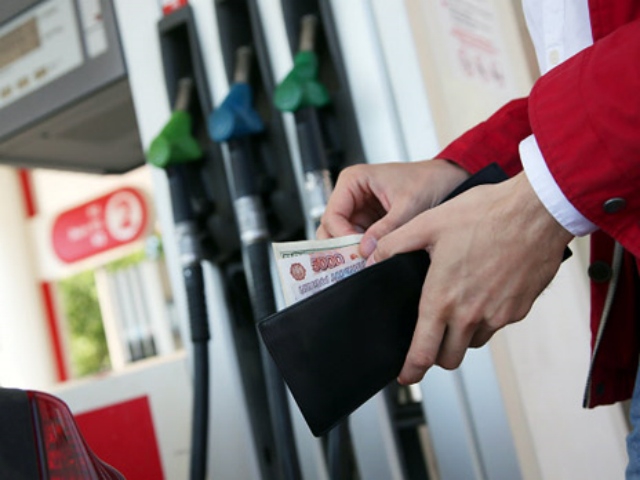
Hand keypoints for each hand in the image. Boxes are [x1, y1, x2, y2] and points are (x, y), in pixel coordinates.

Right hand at [317, 159, 469, 256]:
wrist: (450, 182)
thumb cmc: (429, 181)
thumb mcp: (408, 206)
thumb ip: (386, 229)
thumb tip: (366, 250)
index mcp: (353, 180)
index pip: (332, 214)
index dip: (341, 236)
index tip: (357, 251)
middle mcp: (351, 195)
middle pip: (331, 227)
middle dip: (341, 247)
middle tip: (353, 265)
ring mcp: (359, 210)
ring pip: (342, 238)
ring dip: (351, 252)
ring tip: (363, 264)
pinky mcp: (370, 223)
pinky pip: (358, 241)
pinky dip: (363, 252)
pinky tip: (371, 260)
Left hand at [368, 172, 573, 383]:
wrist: (536, 212)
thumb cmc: (483, 214)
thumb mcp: (427, 224)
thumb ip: (393, 244)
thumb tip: (370, 259)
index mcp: (442, 299)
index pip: (423, 353)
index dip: (411, 370)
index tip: (405, 376)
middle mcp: (471, 315)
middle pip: (449, 357)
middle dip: (436, 353)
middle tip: (430, 336)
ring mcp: (498, 315)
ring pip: (473, 342)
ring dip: (462, 335)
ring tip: (458, 303)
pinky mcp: (520, 309)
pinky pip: (496, 325)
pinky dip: (486, 318)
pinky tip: (483, 290)